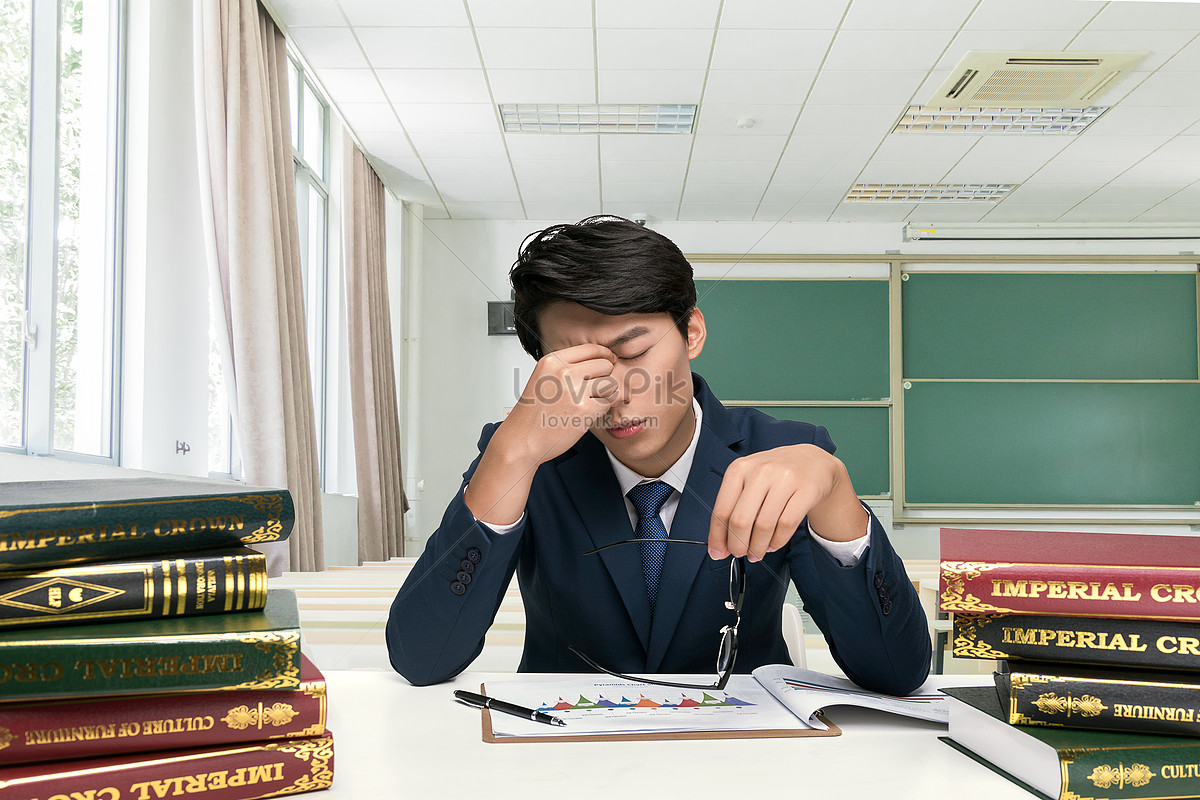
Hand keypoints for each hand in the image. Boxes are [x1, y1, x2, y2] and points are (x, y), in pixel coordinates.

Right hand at [465, 344, 618, 524]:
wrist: (521, 440)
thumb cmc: (533, 413)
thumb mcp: (544, 378)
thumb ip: (568, 367)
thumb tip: (603, 358)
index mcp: (552, 361)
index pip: (591, 349)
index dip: (605, 355)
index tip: (609, 361)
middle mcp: (563, 372)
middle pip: (604, 365)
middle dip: (604, 377)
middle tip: (592, 390)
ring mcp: (574, 390)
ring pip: (609, 383)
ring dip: (604, 394)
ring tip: (588, 402)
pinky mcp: (584, 410)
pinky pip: (607, 403)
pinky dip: (600, 410)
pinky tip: (584, 414)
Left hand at [707, 444, 866, 561]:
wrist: (812, 462)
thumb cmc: (775, 474)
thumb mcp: (749, 481)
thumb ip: (733, 508)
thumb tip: (720, 544)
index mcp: (739, 468)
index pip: (721, 510)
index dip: (717, 537)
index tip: (717, 552)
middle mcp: (760, 471)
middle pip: (740, 520)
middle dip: (737, 545)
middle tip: (739, 553)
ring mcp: (784, 479)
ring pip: (763, 526)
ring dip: (757, 547)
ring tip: (756, 553)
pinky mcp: (805, 490)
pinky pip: (786, 525)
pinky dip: (777, 541)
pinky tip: (773, 544)